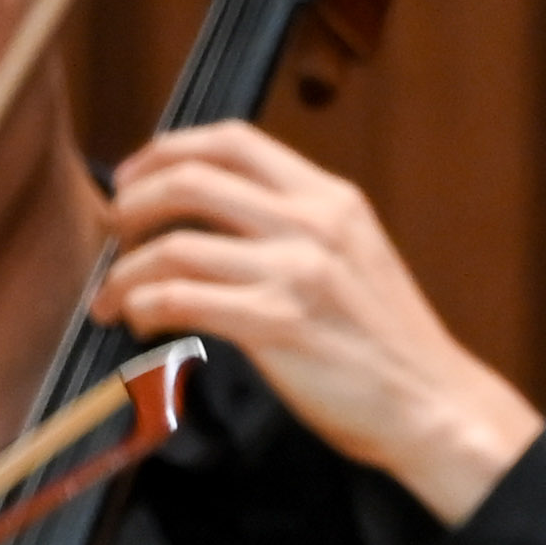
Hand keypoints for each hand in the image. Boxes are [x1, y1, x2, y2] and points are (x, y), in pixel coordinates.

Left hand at [96, 124, 545, 523]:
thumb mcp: (353, 257)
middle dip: (131, 204)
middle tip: (110, 234)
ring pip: (173, 247)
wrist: (434, 403)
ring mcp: (295, 272)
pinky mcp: (277, 324)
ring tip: (111, 297)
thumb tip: (213, 221)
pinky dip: (143, 307)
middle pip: (191, 180)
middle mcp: (313, 223)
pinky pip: (180, 300)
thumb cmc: (387, 344)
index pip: (233, 141)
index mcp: (331, 198)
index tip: (135, 176)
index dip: (168, 149)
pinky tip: (139, 323)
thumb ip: (296, 228)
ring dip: (124, 272)